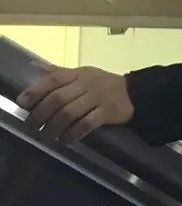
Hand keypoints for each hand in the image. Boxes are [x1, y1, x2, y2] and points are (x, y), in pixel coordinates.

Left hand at [16, 65, 133, 142]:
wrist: (134, 92)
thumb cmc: (103, 84)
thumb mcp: (83, 73)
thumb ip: (60, 73)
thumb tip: (35, 66)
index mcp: (80, 73)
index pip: (54, 79)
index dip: (36, 91)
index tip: (23, 103)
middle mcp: (88, 83)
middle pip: (58, 98)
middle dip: (41, 115)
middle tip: (33, 126)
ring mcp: (98, 97)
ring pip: (69, 113)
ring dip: (54, 128)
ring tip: (47, 137)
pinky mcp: (108, 112)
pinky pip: (86, 124)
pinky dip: (73, 133)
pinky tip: (67, 139)